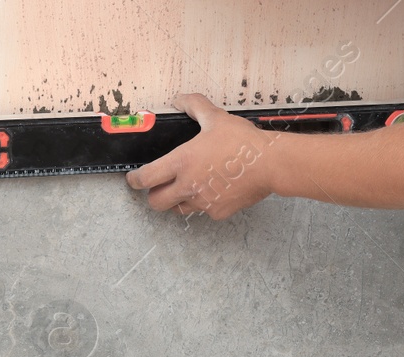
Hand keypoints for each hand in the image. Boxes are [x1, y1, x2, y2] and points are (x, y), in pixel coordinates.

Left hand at [126, 94, 274, 219]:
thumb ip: (194, 105)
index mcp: (181, 163)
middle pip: (156, 202)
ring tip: (189, 187)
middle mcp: (188, 186)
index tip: (133, 179)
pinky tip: (214, 189)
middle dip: (153, 195)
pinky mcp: (218, 212)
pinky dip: (204, 203)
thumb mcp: (216, 117)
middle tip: (159, 186)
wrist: (270, 164)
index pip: (146, 179)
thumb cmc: (243, 141)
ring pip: (179, 209)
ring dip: (178, 200)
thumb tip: (179, 98)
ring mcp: (203, 203)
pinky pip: (203, 211)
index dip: (135, 180)